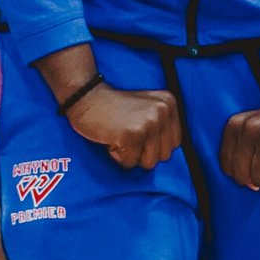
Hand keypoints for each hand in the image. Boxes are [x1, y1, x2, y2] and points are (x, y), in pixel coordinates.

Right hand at [64, 79, 180, 170]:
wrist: (85, 96)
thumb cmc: (114, 108)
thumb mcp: (147, 108)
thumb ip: (163, 126)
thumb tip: (170, 152)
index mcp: (169, 103)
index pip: (174, 144)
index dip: (153, 144)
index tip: (137, 129)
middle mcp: (162, 111)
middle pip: (163, 156)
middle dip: (143, 151)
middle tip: (127, 133)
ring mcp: (148, 122)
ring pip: (149, 163)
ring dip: (130, 154)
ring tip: (120, 134)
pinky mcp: (131, 134)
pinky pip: (129, 163)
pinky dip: (117, 155)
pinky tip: (111, 137)